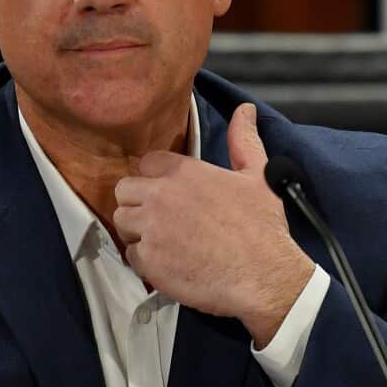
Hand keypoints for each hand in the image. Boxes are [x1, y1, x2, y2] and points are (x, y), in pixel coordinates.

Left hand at [113, 103, 314, 346]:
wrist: (264, 276)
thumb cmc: (262, 226)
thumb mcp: (257, 176)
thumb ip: (243, 140)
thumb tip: (245, 110)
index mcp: (183, 171)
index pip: (146, 163)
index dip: (155, 179)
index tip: (170, 194)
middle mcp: (160, 195)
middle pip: (123, 191)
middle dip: (138, 203)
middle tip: (161, 219)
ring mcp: (151, 228)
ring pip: (122, 222)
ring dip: (137, 231)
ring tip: (164, 242)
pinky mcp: (148, 260)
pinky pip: (131, 255)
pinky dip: (145, 261)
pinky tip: (169, 264)